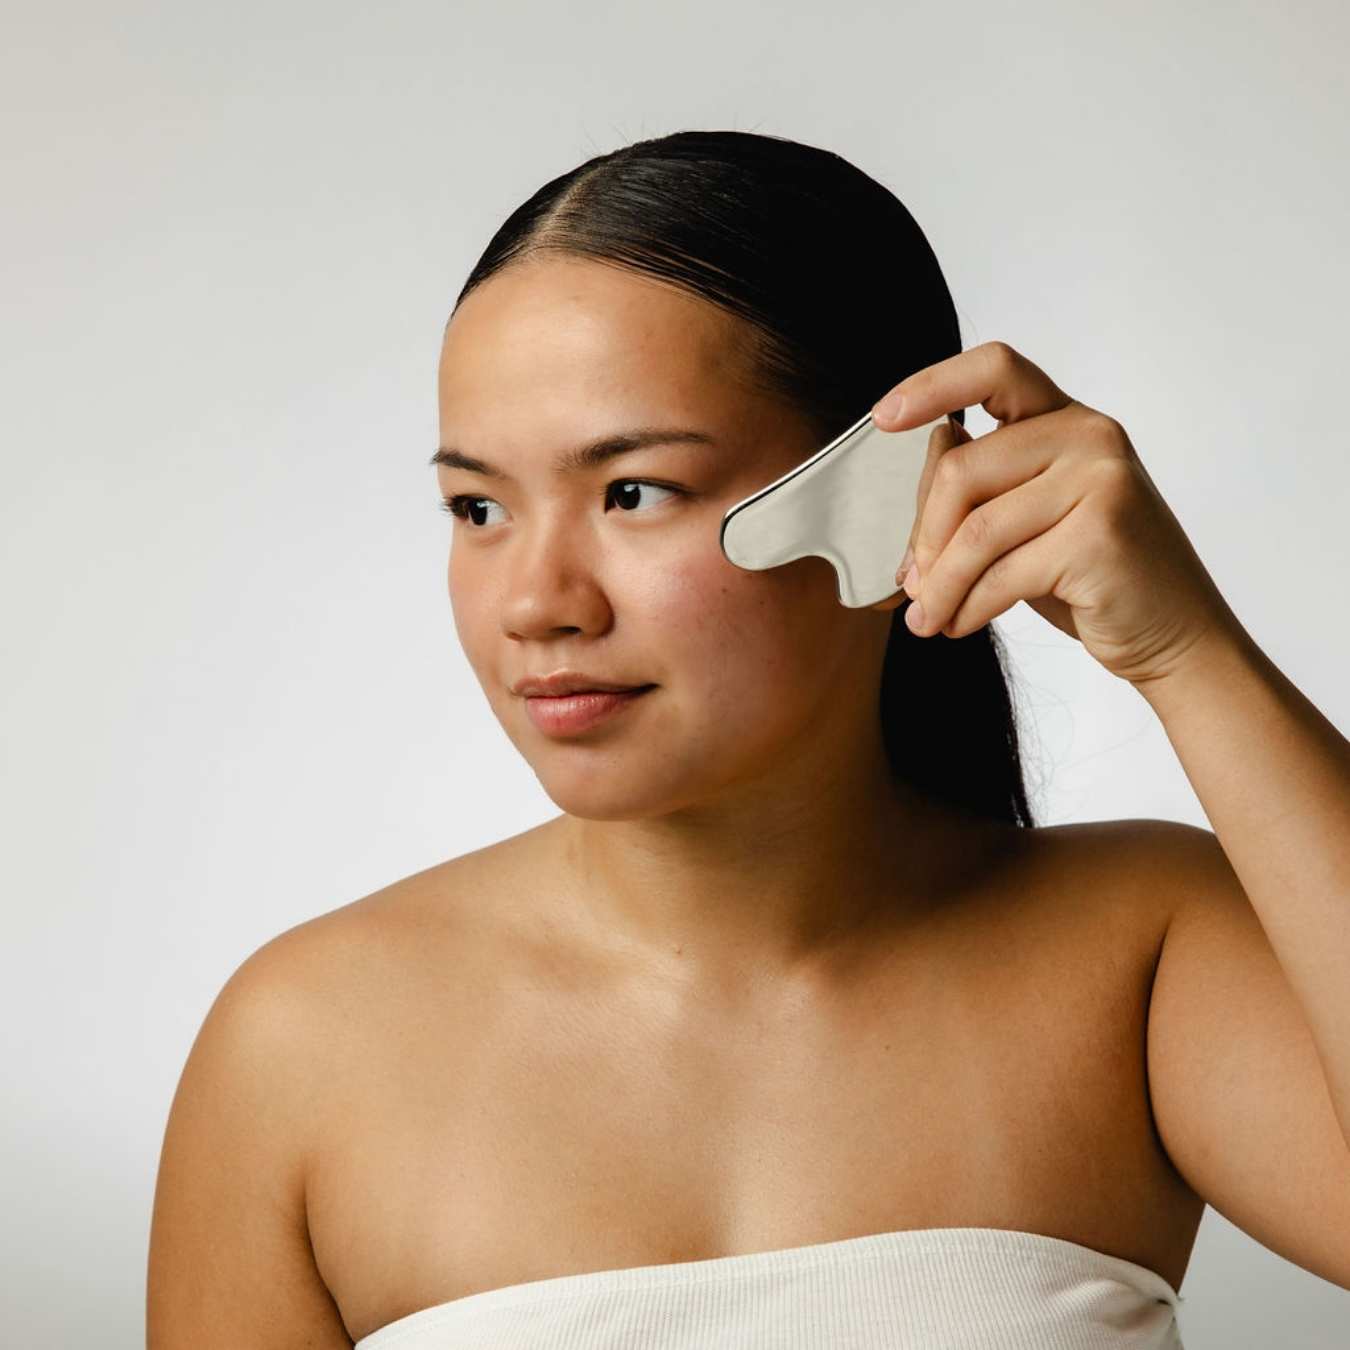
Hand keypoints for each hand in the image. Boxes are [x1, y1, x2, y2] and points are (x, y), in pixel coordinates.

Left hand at [868, 340, 1240, 687]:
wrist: (1174, 635)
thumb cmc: (1092, 579)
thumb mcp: (1028, 525)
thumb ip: (980, 498)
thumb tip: (914, 510)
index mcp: (1068, 421)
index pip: (995, 369)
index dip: (932, 386)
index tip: (885, 417)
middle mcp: (1090, 437)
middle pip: (961, 469)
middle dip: (924, 537)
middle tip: (914, 587)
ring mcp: (1101, 482)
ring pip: (976, 530)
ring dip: (940, 586)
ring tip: (928, 619)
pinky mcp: (1100, 537)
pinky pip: (1001, 573)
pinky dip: (968, 607)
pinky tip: (961, 625)